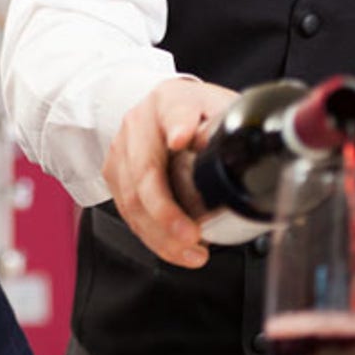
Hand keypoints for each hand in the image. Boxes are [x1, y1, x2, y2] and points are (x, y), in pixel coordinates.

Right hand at [102, 77, 237, 267]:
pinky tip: (174, 249)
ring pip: (132, 199)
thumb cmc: (197, 114)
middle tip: (192, 236)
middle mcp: (139, 123)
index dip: (179, 126)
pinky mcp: (114, 174)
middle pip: (145, 170)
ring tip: (191, 254)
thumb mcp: (221, 110)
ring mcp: (121, 150)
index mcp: (170, 100)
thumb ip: (231, 126)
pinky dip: (152, 237)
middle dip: (166, 211)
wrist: (164, 109)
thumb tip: (240, 151)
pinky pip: (128, 212)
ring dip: (160, 234)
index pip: (175, 112)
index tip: (181, 139)